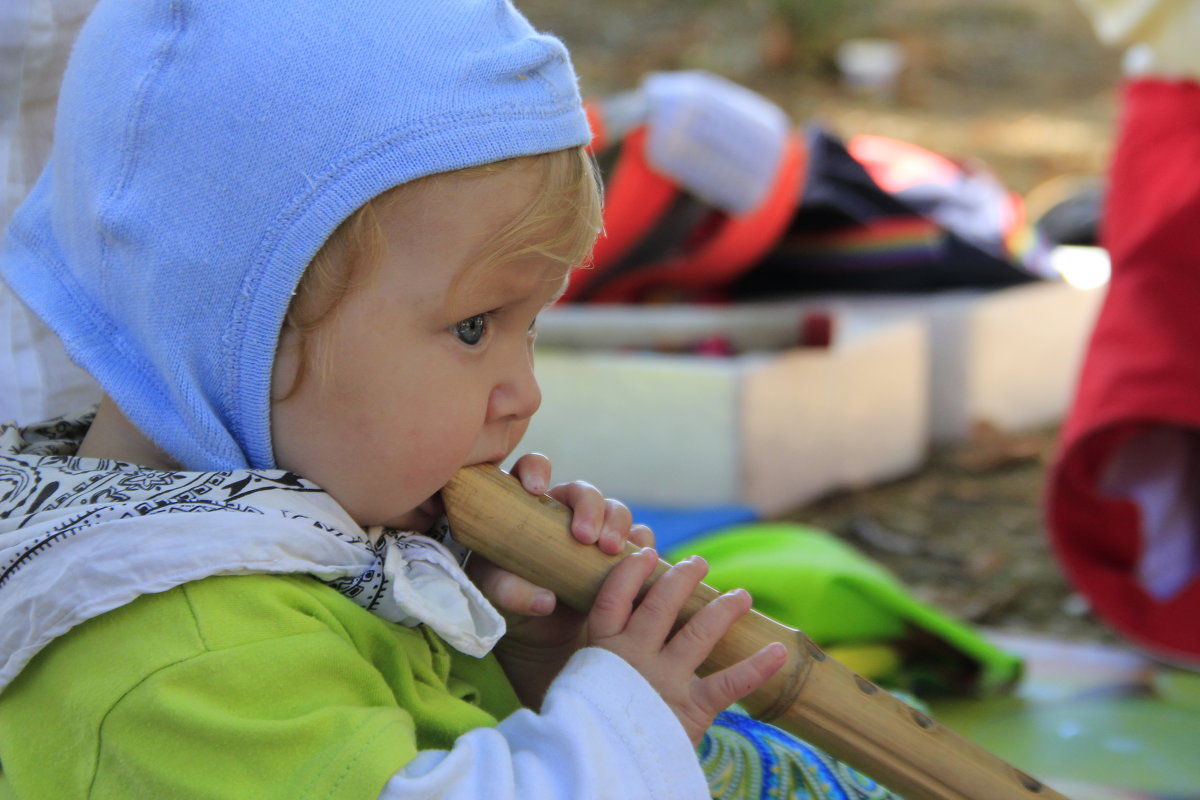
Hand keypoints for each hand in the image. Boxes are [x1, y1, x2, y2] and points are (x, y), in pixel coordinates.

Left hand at [466, 453, 653, 706]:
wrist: (540, 628)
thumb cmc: (510, 595)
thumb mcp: (499, 592)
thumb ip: (510, 591)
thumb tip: (544, 600)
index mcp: (528, 503)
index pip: (533, 468)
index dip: (536, 470)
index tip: (537, 490)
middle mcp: (564, 509)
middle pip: (583, 491)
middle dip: (589, 508)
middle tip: (585, 537)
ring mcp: (596, 528)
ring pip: (615, 510)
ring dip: (617, 525)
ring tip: (610, 550)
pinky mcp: (620, 551)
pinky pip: (639, 539)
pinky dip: (642, 546)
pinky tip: (639, 561)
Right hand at [588, 548, 787, 745]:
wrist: (604, 768)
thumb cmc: (594, 720)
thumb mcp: (586, 681)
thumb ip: (601, 652)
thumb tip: (613, 615)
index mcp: (603, 649)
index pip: (614, 598)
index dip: (631, 572)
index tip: (647, 553)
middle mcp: (634, 658)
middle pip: (659, 606)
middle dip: (682, 579)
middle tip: (699, 562)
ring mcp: (664, 681)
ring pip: (697, 633)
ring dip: (722, 609)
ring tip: (742, 594)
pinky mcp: (691, 708)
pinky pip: (729, 683)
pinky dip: (757, 667)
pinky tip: (778, 650)